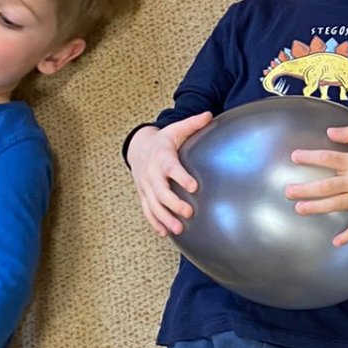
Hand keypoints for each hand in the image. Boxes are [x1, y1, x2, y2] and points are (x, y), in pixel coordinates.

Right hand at [127, 113, 213, 235]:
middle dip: (174, 204)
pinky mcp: (144, 195)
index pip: (171, 168)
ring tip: (179, 229)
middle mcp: (152, 174)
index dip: (181, 177)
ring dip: (165, 218)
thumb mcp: (176, 130)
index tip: (194, 186)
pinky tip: (165, 233)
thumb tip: (209, 114)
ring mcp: (146, 186)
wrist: (138, 148)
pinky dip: (155, 222)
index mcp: (162, 157)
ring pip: (153, 205)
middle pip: (161, 192)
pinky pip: (147, 211)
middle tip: (189, 213)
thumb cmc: (163, 140)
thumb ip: (192, 124)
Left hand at [284, 128, 347, 246]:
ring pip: (336, 204)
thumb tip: (329, 131)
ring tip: (299, 209)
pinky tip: (336, 242)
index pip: (328, 158)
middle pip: (327, 186)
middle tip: (288, 191)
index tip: (294, 157)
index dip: (310, 157)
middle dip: (306, 189)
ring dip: (317, 208)